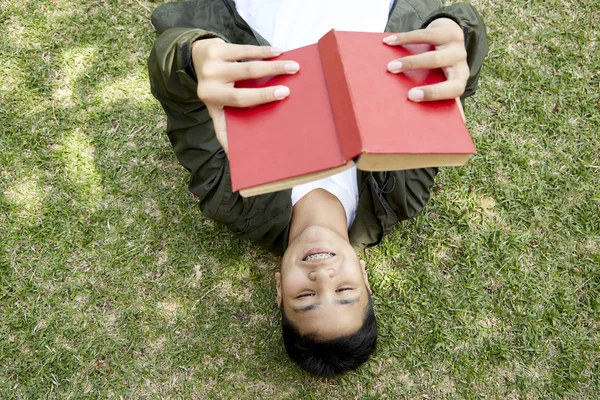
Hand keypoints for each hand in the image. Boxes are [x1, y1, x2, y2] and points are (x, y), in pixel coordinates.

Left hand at [191, 38, 299, 153]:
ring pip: (248, 68)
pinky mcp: (217, 49)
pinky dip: (264, 51)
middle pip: (243, 95)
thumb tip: (236, 156)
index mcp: (212, 105)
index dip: (234, 139)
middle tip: (288, 92)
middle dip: (267, 94)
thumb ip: (226, 125)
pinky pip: (245, 51)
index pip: (227, 124)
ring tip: (292, 66)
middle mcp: (209, 89)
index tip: (250, 147)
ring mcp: (212, 69)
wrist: (197, 56)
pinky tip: (278, 52)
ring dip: (274, 67)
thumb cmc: (216, 85)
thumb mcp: (217, 105)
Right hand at [383, 18, 468, 101]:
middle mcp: (460, 62)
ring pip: (431, 50)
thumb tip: (408, 105)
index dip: (435, 93)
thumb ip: (431, 91)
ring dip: (408, 57)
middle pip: (437, 62)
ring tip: (390, 64)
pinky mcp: (447, 31)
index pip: (454, 88)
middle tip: (393, 71)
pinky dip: (404, 38)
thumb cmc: (440, 68)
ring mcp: (455, 45)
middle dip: (414, 65)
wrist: (451, 39)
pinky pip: (424, 34)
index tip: (411, 95)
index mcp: (459, 79)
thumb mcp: (440, 81)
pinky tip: (389, 42)